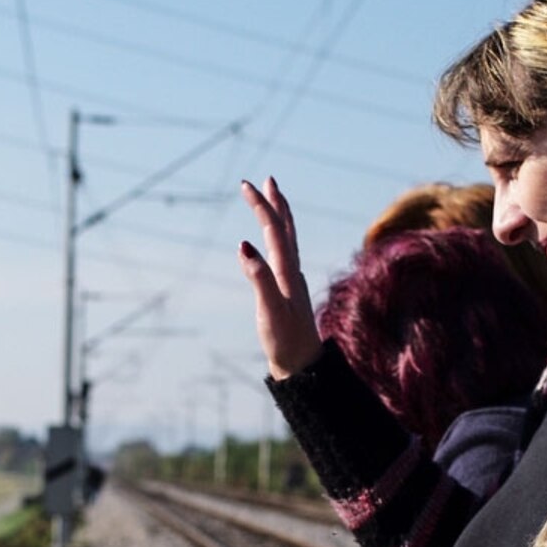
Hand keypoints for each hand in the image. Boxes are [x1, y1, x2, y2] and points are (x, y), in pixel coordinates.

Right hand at [236, 178, 321, 378]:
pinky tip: (269, 245)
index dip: (261, 206)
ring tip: (272, 201)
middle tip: (266, 180)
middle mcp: (292, 272)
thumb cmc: (286, 342)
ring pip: (287, 241)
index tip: (246, 185)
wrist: (303, 367)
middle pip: (286, 229)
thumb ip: (258, 278)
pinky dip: (276, 241)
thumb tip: (243, 246)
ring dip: (279, 218)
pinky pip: (283, 256)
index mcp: (287, 272)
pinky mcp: (289, 292)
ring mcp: (292, 281)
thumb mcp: (270, 311)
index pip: (274, 230)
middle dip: (275, 203)